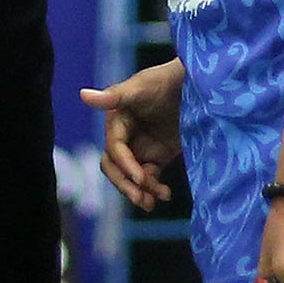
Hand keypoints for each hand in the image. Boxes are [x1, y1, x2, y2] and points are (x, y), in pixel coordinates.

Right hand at [81, 58, 184, 211]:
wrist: (200, 85)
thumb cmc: (168, 80)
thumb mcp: (142, 87)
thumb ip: (114, 96)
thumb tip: (83, 94)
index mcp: (116, 121)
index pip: (114, 149)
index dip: (125, 165)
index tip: (141, 178)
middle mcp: (124, 136)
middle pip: (115, 168)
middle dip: (126, 184)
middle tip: (141, 198)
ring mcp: (140, 148)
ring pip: (130, 178)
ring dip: (138, 192)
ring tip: (152, 203)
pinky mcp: (156, 157)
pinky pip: (148, 179)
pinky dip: (153, 190)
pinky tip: (165, 195)